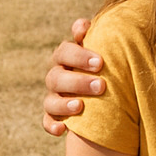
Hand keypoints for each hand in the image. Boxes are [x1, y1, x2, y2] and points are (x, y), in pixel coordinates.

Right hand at [41, 18, 102, 135]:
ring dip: (64, 103)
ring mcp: (54, 95)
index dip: (79, 54)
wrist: (105, 88)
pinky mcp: (53, 115)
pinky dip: (52, 125)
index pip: (66, 49)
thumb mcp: (108, 49)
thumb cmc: (107, 63)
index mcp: (68, 55)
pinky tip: (63, 129)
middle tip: (101, 85)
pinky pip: (47, 120)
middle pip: (57, 75)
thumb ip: (104, 36)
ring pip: (50, 99)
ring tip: (80, 106)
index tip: (100, 62)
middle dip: (78, 81)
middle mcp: (58, 73)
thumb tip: (89, 26)